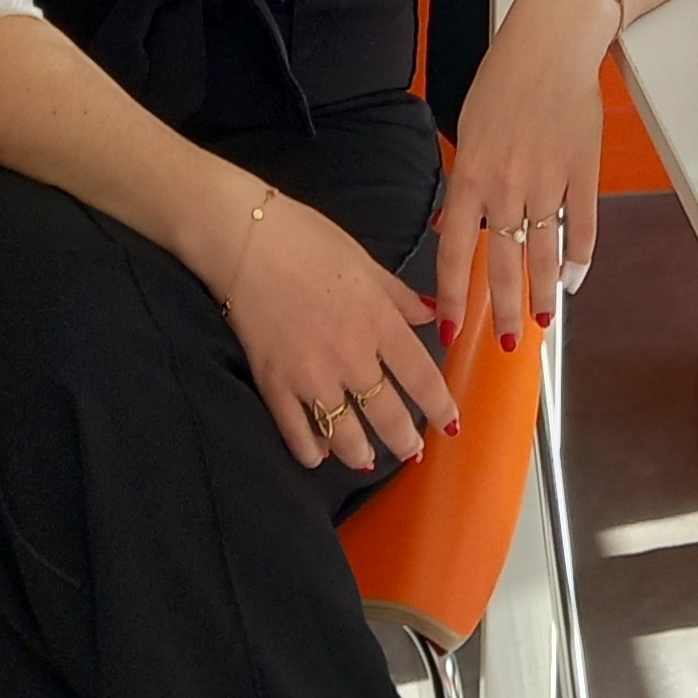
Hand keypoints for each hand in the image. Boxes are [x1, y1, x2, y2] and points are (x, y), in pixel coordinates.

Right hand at [213, 179, 457, 476]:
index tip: (450, 425)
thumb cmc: (308, 240)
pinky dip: (313, 451)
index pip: (422, 378)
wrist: (246, 239)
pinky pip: (297, 434)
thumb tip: (435, 315)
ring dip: (362, 454)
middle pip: (389, 416)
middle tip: (412, 450)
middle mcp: (350, 356)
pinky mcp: (274, 384)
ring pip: (346, 436)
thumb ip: (401, 297)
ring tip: (369, 458)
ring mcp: (311, 375)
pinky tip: (321, 453)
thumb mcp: (366, 262)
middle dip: (406, 442)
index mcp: (378, 321)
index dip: (440, 407)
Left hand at [437, 0, 610, 350]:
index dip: (452, 297)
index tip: (451, 330)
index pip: (454, 251)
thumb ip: (464, 183)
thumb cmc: (505, 78)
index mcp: (471, 173)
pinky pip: (581, 227)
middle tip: (504, 344)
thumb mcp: (469, 128)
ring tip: (542, 324)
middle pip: (502, 263)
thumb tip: (454, 226)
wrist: (550, 43)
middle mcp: (506, 184)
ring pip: (544, 254)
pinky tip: (574, 279)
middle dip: (503, 312)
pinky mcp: (582, 172)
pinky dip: (579, 259)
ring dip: (543, 295)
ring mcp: (548, 180)